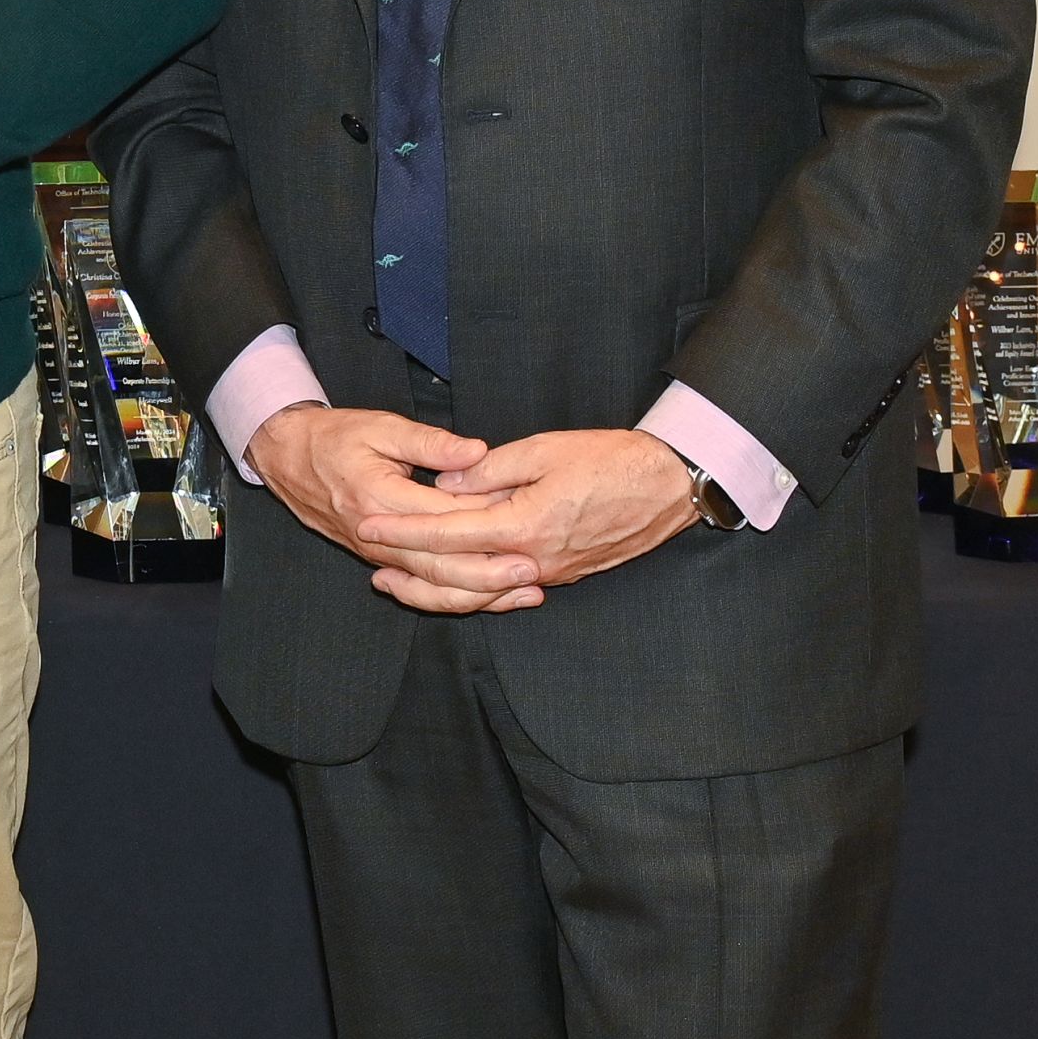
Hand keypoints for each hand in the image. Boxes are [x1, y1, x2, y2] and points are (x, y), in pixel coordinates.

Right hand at [248, 403, 538, 614]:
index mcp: (379, 498)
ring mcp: (376, 554)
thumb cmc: (334, 437)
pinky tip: (487, 598)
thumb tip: (476, 452)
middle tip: (531, 571)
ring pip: (432, 586)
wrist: (287, 457)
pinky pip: (421, 587)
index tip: (525, 519)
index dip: (485, 519)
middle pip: (439, 564)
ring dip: (478, 594)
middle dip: (488, 572)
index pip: (442, 517)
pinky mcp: (378, 560)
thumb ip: (429, 442)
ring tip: (522, 594)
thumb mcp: (381, 427)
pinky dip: (455, 597)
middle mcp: (376, 535)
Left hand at [354, 428, 703, 603]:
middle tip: (368, 559)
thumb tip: (445, 484)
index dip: (404, 530)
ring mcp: (553, 573)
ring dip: (438, 585)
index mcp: (526, 526)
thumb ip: (489, 469)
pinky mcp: (565, 573)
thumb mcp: (544, 450)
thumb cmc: (612, 459)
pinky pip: (509, 585)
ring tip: (397, 579)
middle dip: (410, 568)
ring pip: (483, 588)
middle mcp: (536, 560)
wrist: (670, 485)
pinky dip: (475, 585)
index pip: (449, 534)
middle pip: (459, 575)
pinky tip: (453, 575)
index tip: (367, 525)